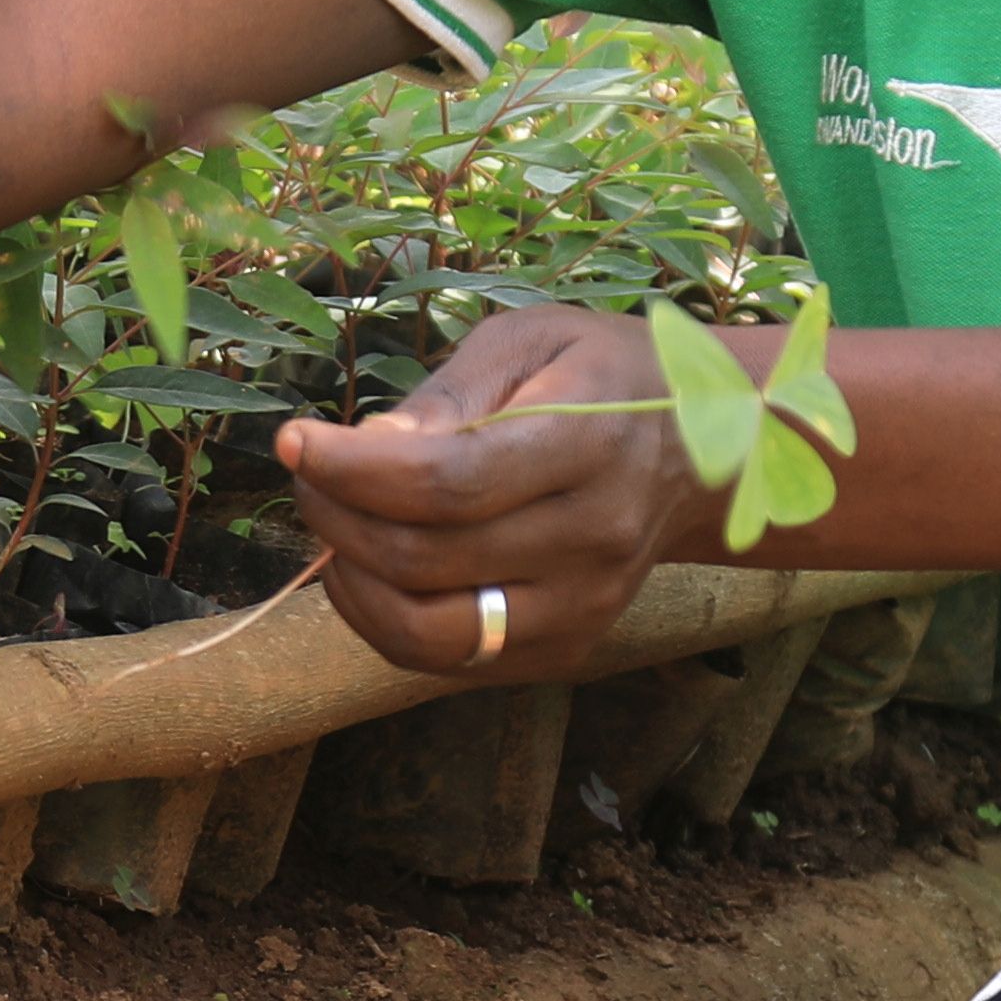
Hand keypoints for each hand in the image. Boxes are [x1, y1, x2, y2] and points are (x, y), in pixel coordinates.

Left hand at [277, 301, 744, 680]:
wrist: (705, 452)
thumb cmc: (604, 378)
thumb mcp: (533, 340)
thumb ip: (451, 393)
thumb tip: (370, 444)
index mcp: (590, 445)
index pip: (449, 482)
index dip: (352, 470)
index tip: (295, 442)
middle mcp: (594, 539)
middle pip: (426, 559)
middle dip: (336, 517)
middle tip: (309, 474)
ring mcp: (584, 608)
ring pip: (430, 634)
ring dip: (352, 582)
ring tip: (335, 524)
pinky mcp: (567, 649)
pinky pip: (449, 660)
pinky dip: (385, 620)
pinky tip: (372, 566)